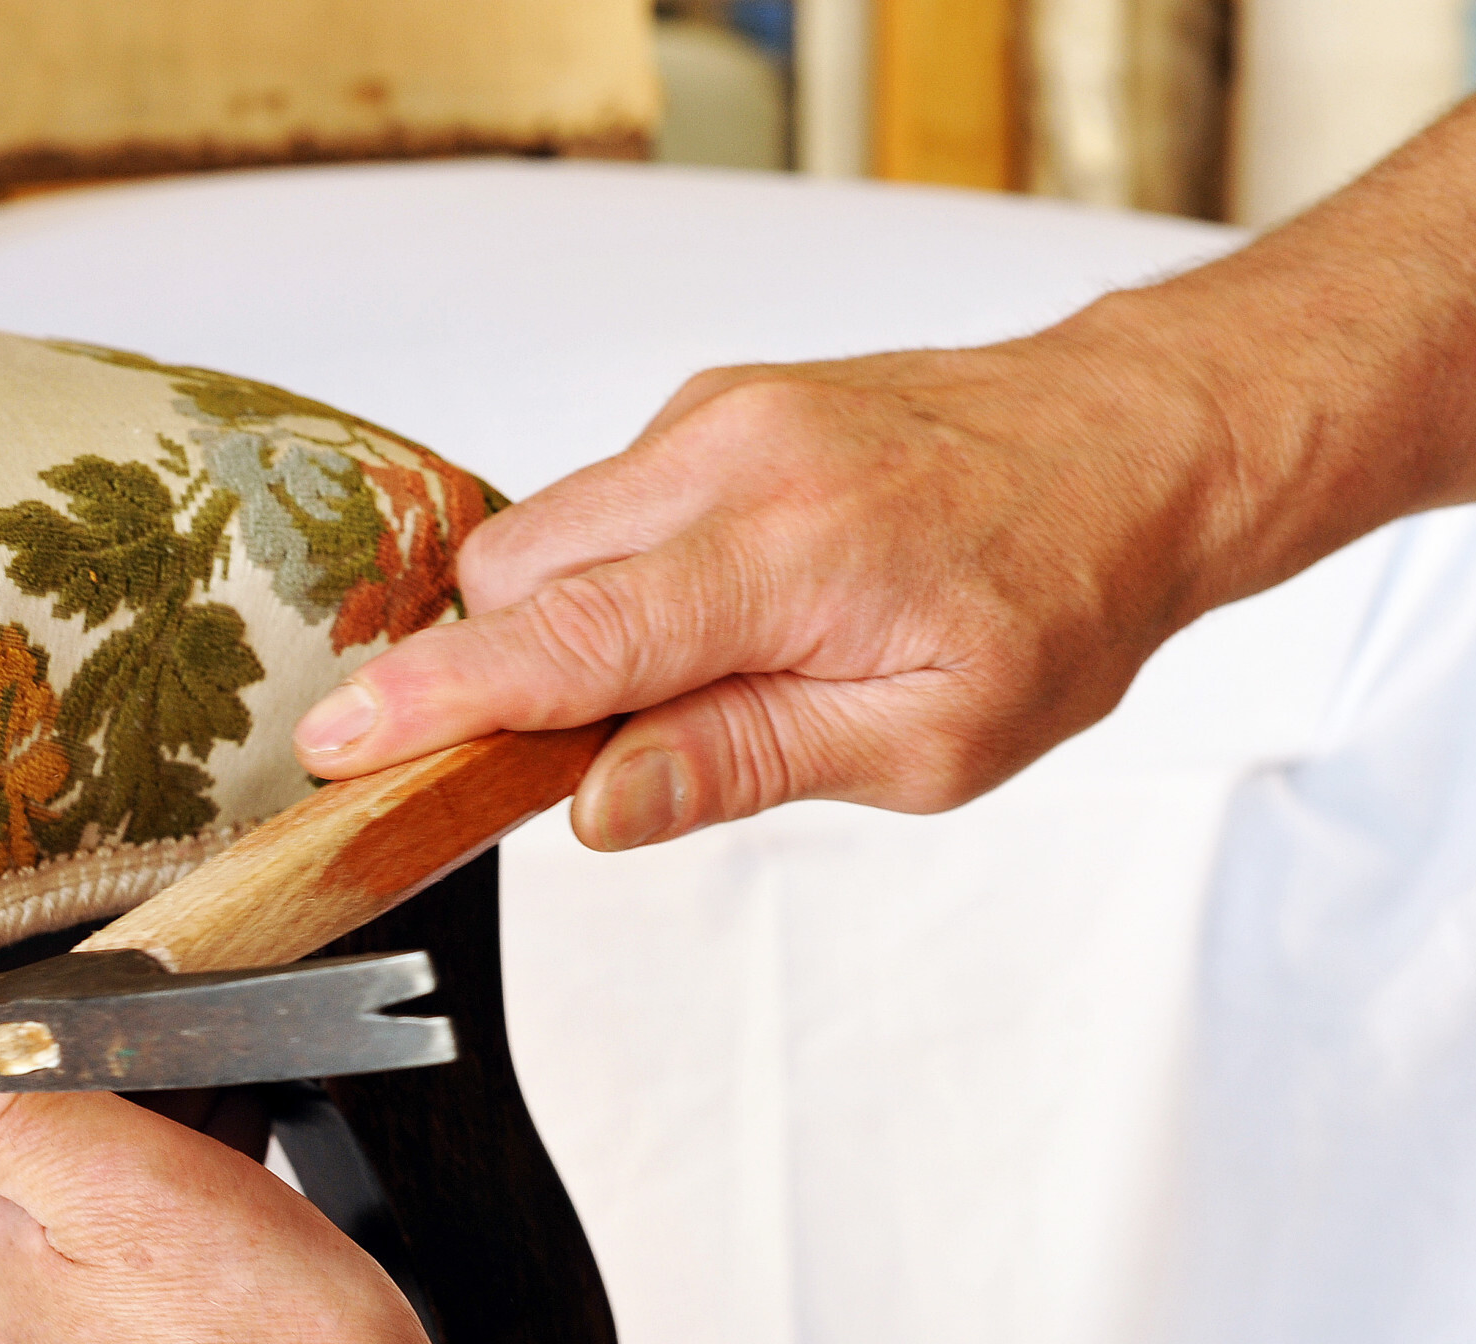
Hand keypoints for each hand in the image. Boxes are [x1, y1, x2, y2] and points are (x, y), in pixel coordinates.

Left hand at [0, 953, 494, 1343]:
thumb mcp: (125, 1182)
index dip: (98, 1075)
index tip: (175, 1073)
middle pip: (54, 1188)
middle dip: (141, 1147)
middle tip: (238, 1145)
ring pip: (106, 1265)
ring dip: (178, 1222)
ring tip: (267, 1234)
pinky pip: (151, 1339)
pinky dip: (202, 1301)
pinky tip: (266, 1308)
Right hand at [293, 311, 1243, 847]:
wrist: (1134, 445)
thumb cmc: (1056, 594)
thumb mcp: (932, 741)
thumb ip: (746, 763)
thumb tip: (596, 805)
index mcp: (791, 554)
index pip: (568, 637)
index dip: (440, 701)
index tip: (341, 743)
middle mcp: (733, 457)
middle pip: (518, 577)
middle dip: (511, 674)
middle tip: (596, 751)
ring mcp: (715, 415)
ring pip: (547, 536)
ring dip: (572, 627)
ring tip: (699, 674)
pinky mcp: (711, 406)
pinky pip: (602, 505)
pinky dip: (618, 576)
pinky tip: (720, 611)